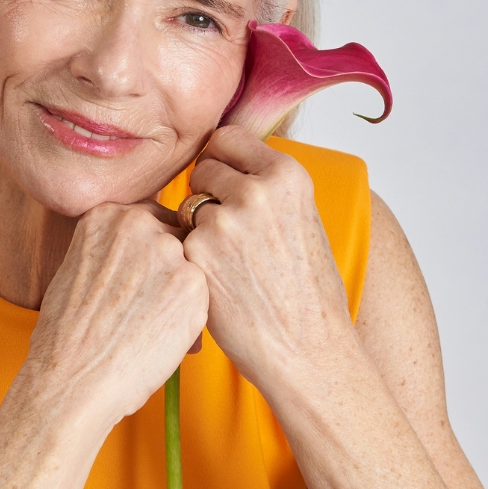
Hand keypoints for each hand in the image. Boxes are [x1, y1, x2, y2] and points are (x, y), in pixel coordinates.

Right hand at [24, 202, 208, 425]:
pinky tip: (161, 337)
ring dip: (181, 294)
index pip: (150, 219)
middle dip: (169, 270)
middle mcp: (138, 223)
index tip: (142, 278)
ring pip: (191, 267)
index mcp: (107, 214)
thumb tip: (145, 253)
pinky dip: (190, 318)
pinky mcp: (193, 284)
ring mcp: (168, 251)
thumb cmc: (69, 336)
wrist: (72, 379)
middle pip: (175, 238)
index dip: (150, 252)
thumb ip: (115, 249)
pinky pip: (204, 296)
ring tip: (151, 326)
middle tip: (148, 307)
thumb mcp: (79, 268)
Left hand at [182, 126, 355, 391]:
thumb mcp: (303, 220)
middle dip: (206, 194)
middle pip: (203, 168)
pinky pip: (178, 240)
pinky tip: (217, 284)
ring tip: (230, 266)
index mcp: (288, 175)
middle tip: (227, 233)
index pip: (228, 138)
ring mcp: (224, 220)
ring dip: (196, 229)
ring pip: (188, 207)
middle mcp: (257, 190)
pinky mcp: (197, 253)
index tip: (222, 180)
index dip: (220, 159)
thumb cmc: (308, 294)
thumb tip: (232, 163)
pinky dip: (189, 259)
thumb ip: (269, 188)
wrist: (308, 350)